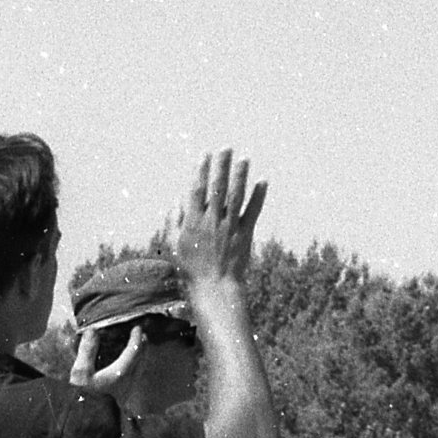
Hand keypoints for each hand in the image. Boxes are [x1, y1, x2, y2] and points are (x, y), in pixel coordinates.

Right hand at [171, 147, 263, 305]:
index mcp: (193, 223)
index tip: (205, 155)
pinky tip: (262, 181)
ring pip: (236, 196)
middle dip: (222, 166)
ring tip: (244, 158)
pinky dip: (258, 196)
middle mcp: (212, 221)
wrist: (214, 289)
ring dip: (240, 176)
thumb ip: (175, 221)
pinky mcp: (245, 235)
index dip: (201, 171)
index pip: (197, 191)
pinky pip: (252, 212)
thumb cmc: (191, 269)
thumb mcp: (175, 246)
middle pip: (217, 188)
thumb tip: (177, 200)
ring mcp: (230, 227)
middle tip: (226, 148)